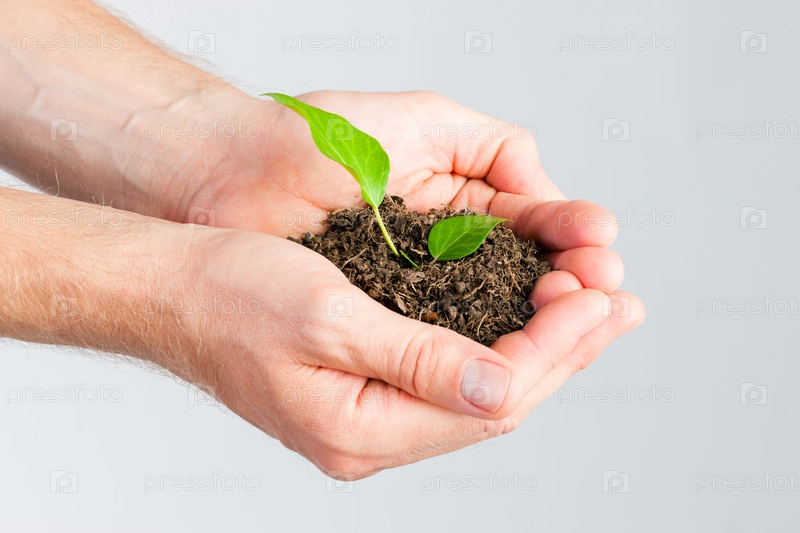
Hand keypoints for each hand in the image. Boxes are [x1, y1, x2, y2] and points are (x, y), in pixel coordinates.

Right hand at [181, 227, 638, 478]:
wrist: (172, 289)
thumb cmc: (231, 293)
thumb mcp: (326, 316)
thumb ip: (417, 359)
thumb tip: (506, 390)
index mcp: (359, 430)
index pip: (488, 401)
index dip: (551, 352)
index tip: (596, 303)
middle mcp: (371, 435)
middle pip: (495, 403)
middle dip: (563, 352)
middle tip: (621, 305)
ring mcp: (369, 415)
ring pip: (480, 389)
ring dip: (540, 348)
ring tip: (594, 309)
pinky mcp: (366, 387)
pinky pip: (453, 374)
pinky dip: (498, 342)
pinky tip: (525, 318)